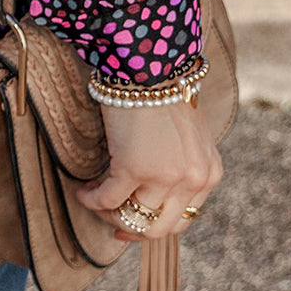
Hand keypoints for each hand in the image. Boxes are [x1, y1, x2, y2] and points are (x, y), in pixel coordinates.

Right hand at [74, 98, 222, 241]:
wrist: (149, 62)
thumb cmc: (163, 90)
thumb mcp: (188, 134)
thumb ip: (183, 164)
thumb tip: (156, 191)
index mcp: (208, 173)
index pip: (182, 219)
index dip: (153, 225)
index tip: (130, 221)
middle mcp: (192, 180)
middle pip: (160, 228)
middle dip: (131, 226)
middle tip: (111, 217)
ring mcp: (164, 176)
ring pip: (133, 218)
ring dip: (108, 212)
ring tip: (93, 194)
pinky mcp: (133, 167)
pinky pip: (107, 199)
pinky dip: (91, 199)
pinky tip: (82, 191)